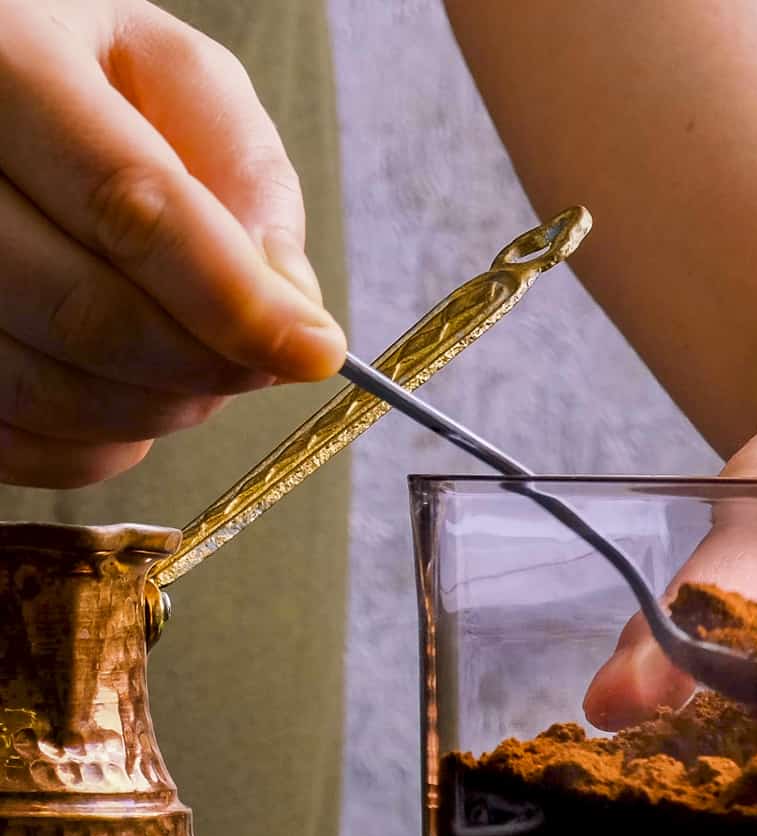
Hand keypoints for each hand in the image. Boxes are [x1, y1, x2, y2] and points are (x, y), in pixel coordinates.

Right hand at [0, 0, 345, 487]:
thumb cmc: (92, 79)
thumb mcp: (178, 82)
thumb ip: (245, 176)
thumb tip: (295, 303)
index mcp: (4, 61)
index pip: (132, 210)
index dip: (238, 302)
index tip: (317, 350)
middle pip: (86, 314)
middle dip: (208, 365)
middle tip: (265, 361)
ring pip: (44, 389)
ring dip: (159, 408)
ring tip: (200, 362)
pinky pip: (10, 441)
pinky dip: (95, 444)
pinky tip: (131, 390)